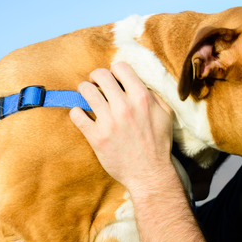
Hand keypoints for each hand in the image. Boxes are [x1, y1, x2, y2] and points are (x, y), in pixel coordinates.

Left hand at [70, 62, 176, 195]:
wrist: (150, 174)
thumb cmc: (158, 144)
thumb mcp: (165, 115)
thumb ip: (152, 95)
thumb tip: (137, 82)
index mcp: (142, 98)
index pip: (120, 67)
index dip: (115, 71)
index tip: (113, 79)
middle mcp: (124, 107)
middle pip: (100, 75)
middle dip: (96, 78)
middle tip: (96, 85)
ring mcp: (108, 122)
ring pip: (85, 91)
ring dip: (84, 91)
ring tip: (88, 97)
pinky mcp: (96, 137)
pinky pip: (76, 114)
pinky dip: (76, 112)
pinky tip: (82, 115)